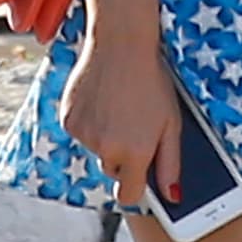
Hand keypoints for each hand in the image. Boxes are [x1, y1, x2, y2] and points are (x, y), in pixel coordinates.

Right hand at [60, 37, 181, 208]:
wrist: (122, 45)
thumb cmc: (153, 82)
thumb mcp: (171, 123)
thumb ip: (170, 163)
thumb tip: (173, 196)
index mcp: (134, 153)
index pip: (128, 195)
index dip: (136, 187)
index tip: (140, 177)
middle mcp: (106, 149)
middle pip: (112, 170)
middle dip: (124, 156)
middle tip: (135, 124)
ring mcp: (84, 135)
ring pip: (96, 150)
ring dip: (107, 137)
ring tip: (120, 106)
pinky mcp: (69, 120)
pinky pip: (81, 133)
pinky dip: (91, 123)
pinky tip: (103, 100)